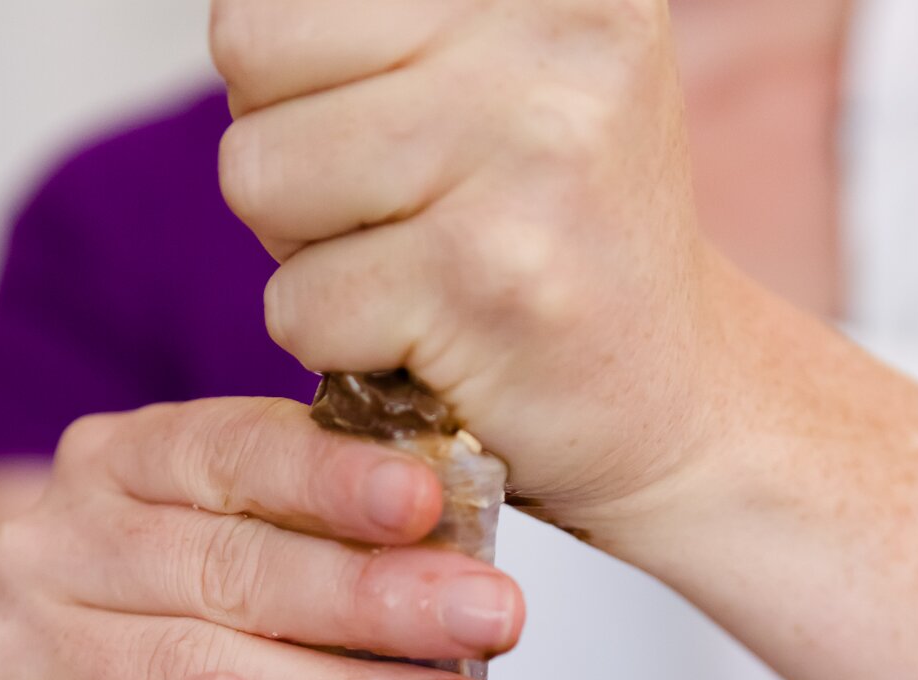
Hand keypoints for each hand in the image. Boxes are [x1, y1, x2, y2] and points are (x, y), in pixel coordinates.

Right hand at [0, 398, 523, 679]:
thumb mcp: (313, 623)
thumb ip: (359, 569)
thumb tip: (471, 556)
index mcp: (122, 468)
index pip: (234, 451)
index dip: (336, 476)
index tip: (432, 498)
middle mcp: (54, 545)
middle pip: (227, 559)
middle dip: (373, 592)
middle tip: (490, 614)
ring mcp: (20, 655)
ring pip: (192, 657)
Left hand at [211, 0, 708, 532]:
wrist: (676, 402)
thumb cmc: (561, 238)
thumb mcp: (519, 68)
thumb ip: (392, 20)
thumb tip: (240, 16)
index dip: (294, 70)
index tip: (387, 127)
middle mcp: (552, 34)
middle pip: (251, 49)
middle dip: (289, 151)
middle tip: (392, 211)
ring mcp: (523, 156)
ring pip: (259, 175)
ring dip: (305, 253)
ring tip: (410, 274)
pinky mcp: (482, 282)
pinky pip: (297, 302)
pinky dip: (336, 346)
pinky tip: (424, 343)